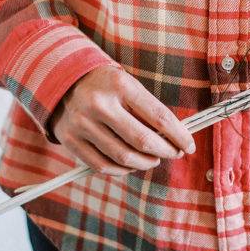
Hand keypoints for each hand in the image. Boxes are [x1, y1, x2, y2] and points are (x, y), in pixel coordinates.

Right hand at [48, 64, 195, 175]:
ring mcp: (82, 124)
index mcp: (119, 85)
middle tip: (174, 153)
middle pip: (142, 140)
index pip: (158, 116)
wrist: (61, 80)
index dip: (178, 135)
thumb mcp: (126, 84)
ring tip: (154, 159)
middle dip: (165, 151)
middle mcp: (99, 104)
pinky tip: (133, 164)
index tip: (188, 145)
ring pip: (124, 156)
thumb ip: (147, 109)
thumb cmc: (104, 84)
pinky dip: (123, 170)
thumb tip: (174, 137)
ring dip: (146, 163)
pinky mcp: (71, 141)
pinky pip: (103, 165)